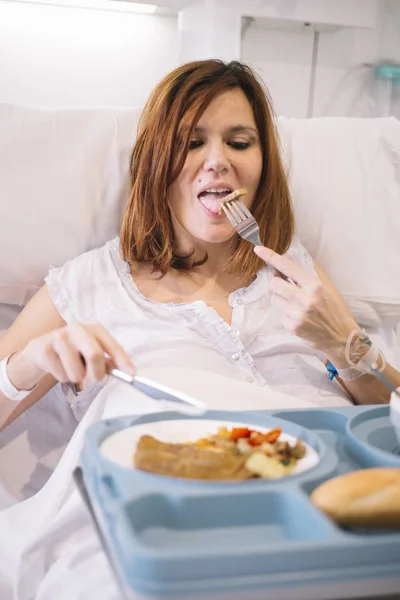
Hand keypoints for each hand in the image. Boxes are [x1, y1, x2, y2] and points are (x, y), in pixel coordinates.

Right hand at [17, 323, 134, 388]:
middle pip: (94, 354)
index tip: (131, 374)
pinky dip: (63, 378)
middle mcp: (77, 328)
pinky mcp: (45, 349)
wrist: (41, 349)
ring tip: (72, 370)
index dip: (122, 360)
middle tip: (95, 379)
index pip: (112, 345)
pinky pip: (61, 375)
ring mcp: (59, 337)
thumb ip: (107, 360)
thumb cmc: (73, 352)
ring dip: (77, 378)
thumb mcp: (91, 351)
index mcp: (94, 328)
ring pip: (76, 371)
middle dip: (97, 373)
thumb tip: (127, 372)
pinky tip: (58, 367)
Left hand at [254, 246, 355, 355]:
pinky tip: (298, 318)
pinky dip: (286, 314)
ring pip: (274, 299)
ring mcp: (297, 314)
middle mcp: (305, 299)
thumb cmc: (332, 310)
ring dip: (281, 300)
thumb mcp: (324, 290)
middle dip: (277, 285)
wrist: (341, 337)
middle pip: (274, 284)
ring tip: (296, 306)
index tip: (258, 249)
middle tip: (286, 289)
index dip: (271, 257)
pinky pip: (279, 314)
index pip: (288, 267)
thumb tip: (279, 270)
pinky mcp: (292, 326)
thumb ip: (303, 280)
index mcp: (314, 286)